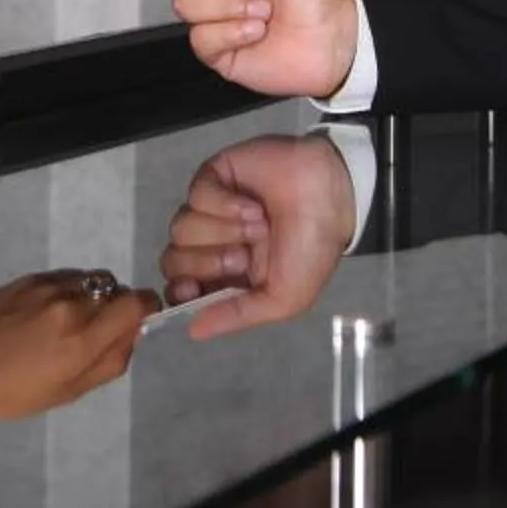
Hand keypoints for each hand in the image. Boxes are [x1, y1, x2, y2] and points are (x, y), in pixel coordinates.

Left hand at [0, 269, 160, 421]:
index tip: (136, 321)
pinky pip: (67, 277)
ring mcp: (49, 287)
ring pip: (92, 280)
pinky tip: (46, 313)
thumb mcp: (69, 391)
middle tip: (94, 331)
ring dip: (92, 296)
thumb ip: (109, 361)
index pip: (138, 302)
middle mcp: (71, 305)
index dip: (145, 309)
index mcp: (83, 339)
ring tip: (67, 321)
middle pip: (117, 289)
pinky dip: (68, 291)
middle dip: (115, 307)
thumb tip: (133, 334)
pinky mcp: (31, 277)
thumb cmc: (13, 393)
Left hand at [155, 134, 357, 340]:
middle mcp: (212, 243)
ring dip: (223, 230)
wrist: (333, 196)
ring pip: (181, 228)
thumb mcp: (284, 298)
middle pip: (173, 259)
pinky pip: (196, 195)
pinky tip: (253, 206)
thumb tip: (194, 331)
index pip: (179, 287)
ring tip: (259, 226)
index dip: (178, 290)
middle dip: (206, 262)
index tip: (191, 288)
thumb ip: (238, 315)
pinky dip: (225, 204)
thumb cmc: (312, 250)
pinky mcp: (214, 176)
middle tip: (242, 256)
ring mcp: (210, 208)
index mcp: (225, 276)